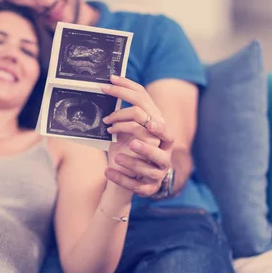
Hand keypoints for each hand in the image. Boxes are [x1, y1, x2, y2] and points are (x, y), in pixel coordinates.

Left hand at [102, 75, 174, 196]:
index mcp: (159, 130)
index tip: (109, 85)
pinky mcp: (149, 187)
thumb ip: (126, 117)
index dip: (128, 91)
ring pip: (150, 156)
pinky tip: (107, 171)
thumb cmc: (127, 152)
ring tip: (116, 156)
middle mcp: (164, 146)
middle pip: (153, 125)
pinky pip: (135, 182)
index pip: (146, 103)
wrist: (129, 184)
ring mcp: (159, 168)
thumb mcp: (127, 134)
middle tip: (110, 125)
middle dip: (129, 124)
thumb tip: (108, 89)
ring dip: (130, 156)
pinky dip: (119, 176)